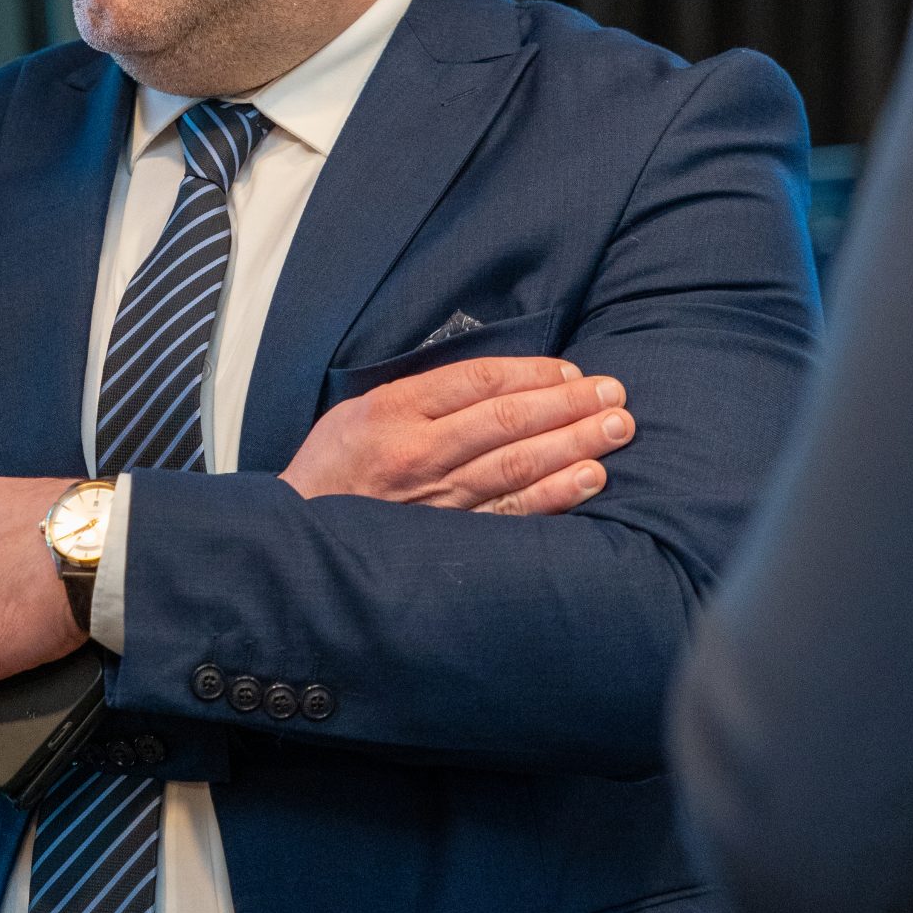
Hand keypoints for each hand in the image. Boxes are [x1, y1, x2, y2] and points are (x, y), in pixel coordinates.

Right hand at [281, 354, 635, 514]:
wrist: (296, 541)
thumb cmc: (331, 471)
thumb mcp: (358, 413)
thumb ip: (419, 395)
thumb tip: (494, 379)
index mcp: (393, 412)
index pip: (478, 381)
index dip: (532, 373)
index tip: (572, 371)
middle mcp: (417, 454)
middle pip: (506, 420)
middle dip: (568, 405)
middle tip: (615, 394)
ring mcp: (435, 500)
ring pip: (516, 465)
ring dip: (573, 444)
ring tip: (616, 429)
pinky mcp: (447, 537)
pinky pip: (510, 514)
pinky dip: (554, 495)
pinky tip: (589, 478)